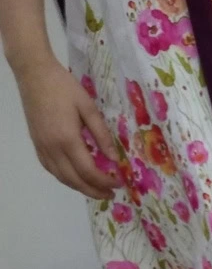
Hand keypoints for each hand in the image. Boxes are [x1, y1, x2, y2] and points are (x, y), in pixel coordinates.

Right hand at [16, 58, 118, 199]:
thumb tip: (115, 159)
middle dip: (94, 191)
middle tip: (110, 194)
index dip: (105, 182)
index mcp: (68, 139)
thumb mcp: (89, 108)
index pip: (89, 171)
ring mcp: (42, 148)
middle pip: (75, 180)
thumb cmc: (64, 87)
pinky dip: (66, 178)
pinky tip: (76, 178)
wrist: (34, 74)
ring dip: (80, 188)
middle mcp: (53, 148)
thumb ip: (102, 135)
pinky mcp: (37, 145)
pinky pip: (51, 169)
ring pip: (62, 178)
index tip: (119, 184)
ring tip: (96, 190)